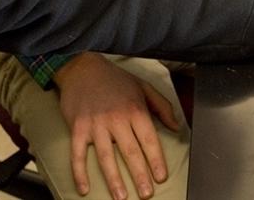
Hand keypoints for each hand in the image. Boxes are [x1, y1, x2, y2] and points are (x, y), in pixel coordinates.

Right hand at [53, 53, 180, 198]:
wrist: (82, 67)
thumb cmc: (114, 79)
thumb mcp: (143, 86)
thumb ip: (162, 106)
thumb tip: (176, 126)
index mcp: (135, 109)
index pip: (149, 139)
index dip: (156, 160)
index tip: (161, 177)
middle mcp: (116, 118)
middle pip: (130, 152)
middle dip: (139, 175)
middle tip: (146, 194)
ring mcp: (95, 124)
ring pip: (105, 157)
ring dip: (113, 179)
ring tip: (121, 197)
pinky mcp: (77, 128)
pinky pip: (77, 154)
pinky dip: (80, 173)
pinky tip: (84, 188)